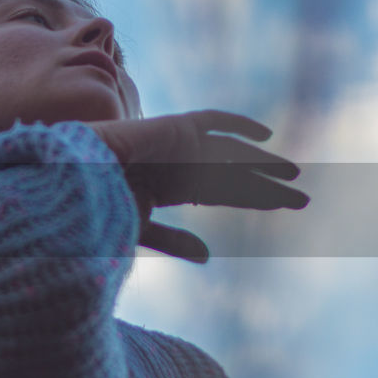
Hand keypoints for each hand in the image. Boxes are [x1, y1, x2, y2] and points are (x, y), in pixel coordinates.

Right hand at [88, 110, 308, 262]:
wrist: (74, 179)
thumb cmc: (95, 207)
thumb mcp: (140, 229)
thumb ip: (173, 240)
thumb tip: (208, 257)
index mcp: (169, 187)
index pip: (221, 193)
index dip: (253, 199)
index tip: (283, 206)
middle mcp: (178, 164)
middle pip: (233, 175)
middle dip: (266, 186)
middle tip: (302, 198)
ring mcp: (178, 144)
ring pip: (232, 155)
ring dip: (263, 164)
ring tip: (295, 176)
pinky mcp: (177, 126)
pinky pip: (215, 121)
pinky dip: (239, 125)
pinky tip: (266, 137)